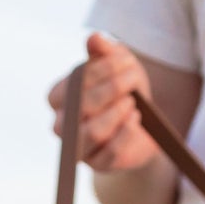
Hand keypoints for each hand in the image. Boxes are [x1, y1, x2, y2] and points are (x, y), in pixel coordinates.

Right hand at [47, 33, 159, 172]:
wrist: (143, 122)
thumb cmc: (124, 90)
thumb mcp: (117, 64)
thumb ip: (104, 51)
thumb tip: (93, 38)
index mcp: (60, 97)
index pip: (72, 83)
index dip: (101, 69)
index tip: (127, 59)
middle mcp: (62, 125)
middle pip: (82, 106)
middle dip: (113, 88)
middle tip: (133, 78)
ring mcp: (79, 147)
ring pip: (93, 132)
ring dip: (118, 112)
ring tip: (133, 101)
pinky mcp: (98, 165)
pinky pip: (110, 151)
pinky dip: (127, 131)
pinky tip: (136, 118)